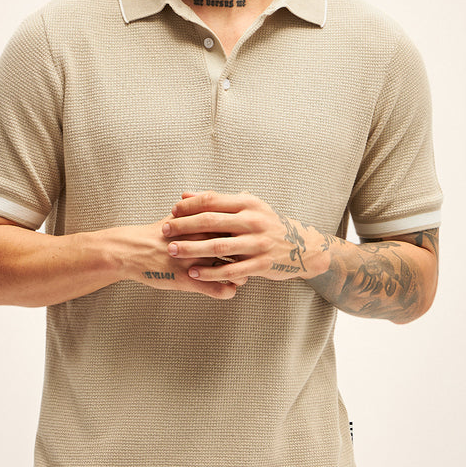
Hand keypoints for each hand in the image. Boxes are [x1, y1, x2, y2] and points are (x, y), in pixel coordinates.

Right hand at [119, 215, 247, 299]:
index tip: (250, 241)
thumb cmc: (159, 233)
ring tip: (240, 276)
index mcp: (203, 224)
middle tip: (249, 260)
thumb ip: (202, 207)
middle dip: (247, 256)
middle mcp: (203, 241)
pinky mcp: (189, 281)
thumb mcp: (180, 215)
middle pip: (238, 249)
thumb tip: (219, 196)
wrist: (132, 250)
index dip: (247, 236)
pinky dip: (228, 291)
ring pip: (233, 272)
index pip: (236, 229)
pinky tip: (229, 289)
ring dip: (241, 276)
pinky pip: (219, 290)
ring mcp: (197, 262)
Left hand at [161, 191, 319, 283]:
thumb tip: (184, 194)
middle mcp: (253, 221)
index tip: (171, 211)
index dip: (189, 205)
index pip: (212, 200)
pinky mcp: (261, 265)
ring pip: (218, 247)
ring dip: (192, 249)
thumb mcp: (246, 207)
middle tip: (165, 231)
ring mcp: (258, 244)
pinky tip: (193, 272)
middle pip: (211, 221)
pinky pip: (230, 270)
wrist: (300, 247)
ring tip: (173, 251)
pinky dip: (210, 271)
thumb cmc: (265, 224)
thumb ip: (216, 201)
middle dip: (184, 226)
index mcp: (248, 204)